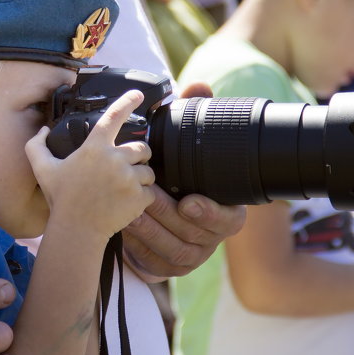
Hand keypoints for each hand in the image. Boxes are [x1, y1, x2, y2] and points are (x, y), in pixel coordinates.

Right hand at [26, 89, 154, 239]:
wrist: (76, 231)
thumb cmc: (60, 199)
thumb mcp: (42, 169)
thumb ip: (36, 145)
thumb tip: (42, 129)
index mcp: (95, 147)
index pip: (114, 116)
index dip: (128, 101)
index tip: (138, 94)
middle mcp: (115, 159)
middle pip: (142, 147)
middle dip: (137, 156)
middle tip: (125, 167)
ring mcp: (129, 178)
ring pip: (149, 170)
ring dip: (140, 177)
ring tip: (124, 188)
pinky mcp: (139, 197)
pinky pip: (151, 191)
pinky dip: (143, 197)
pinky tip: (128, 202)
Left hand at [121, 79, 244, 279]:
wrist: (165, 212)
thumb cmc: (180, 174)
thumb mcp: (189, 146)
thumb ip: (196, 116)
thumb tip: (197, 85)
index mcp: (227, 212)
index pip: (230, 220)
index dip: (212, 213)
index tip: (190, 201)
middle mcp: (211, 239)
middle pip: (193, 235)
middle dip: (167, 215)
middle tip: (145, 196)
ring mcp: (190, 257)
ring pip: (172, 250)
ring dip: (149, 231)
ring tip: (130, 211)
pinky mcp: (166, 268)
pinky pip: (154, 264)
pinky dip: (138, 248)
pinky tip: (124, 230)